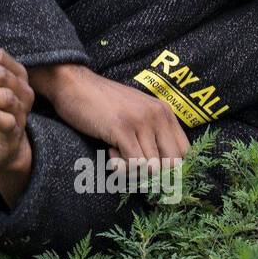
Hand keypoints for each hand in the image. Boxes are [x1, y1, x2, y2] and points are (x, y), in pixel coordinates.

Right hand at [30, 63, 188, 174]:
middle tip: (132, 167)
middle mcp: (158, 115)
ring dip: (132, 170)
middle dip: (153, 175)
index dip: (171, 168)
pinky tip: (110, 152)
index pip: (185, 152)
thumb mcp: (135, 110)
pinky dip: (121, 167)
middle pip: (172, 164)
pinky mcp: (122, 129)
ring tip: (117, 154)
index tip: (151, 171)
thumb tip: (159, 168)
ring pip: (152, 168)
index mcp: (164, 111)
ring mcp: (141, 121)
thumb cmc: (101, 101)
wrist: (72, 83)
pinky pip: (134, 164)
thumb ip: (150, 131)